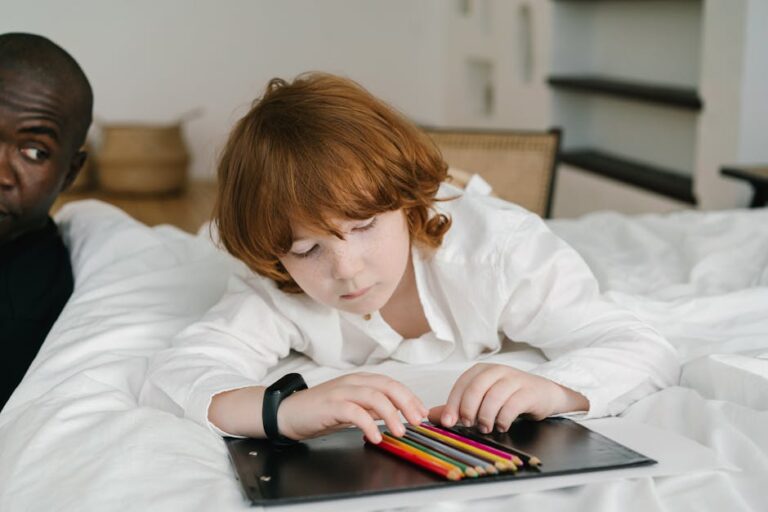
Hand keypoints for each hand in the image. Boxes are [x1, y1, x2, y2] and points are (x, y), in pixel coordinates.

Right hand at [277, 372, 427, 442]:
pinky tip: (375, 437)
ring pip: (374, 397)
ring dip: (391, 414)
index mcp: (360, 381)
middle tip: (417, 421)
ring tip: (399, 432)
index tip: (421, 412)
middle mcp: (353, 382)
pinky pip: (354, 412)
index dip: (410, 397)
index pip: (392, 384)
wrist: (287, 413)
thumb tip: (395, 412)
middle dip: (406, 403)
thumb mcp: (351, 407)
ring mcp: (341, 392)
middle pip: (387, 386)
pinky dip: (368, 424)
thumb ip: (372, 407)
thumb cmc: (319, 411)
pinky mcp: (330, 405)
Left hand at [428, 363, 588, 432]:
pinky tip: (503, 426)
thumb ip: (458, 407)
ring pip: (494, 396)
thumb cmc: (510, 396)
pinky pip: (513, 405)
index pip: (462, 384)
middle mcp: (497, 370)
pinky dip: (504, 419)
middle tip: (468, 425)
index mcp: (482, 370)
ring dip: (486, 416)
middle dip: (468, 409)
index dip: (452, 404)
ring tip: (486, 428)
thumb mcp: (482, 399)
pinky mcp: (529, 391)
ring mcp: (514, 379)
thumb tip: (432, 416)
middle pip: (476, 388)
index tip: (448, 422)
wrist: (545, 394)